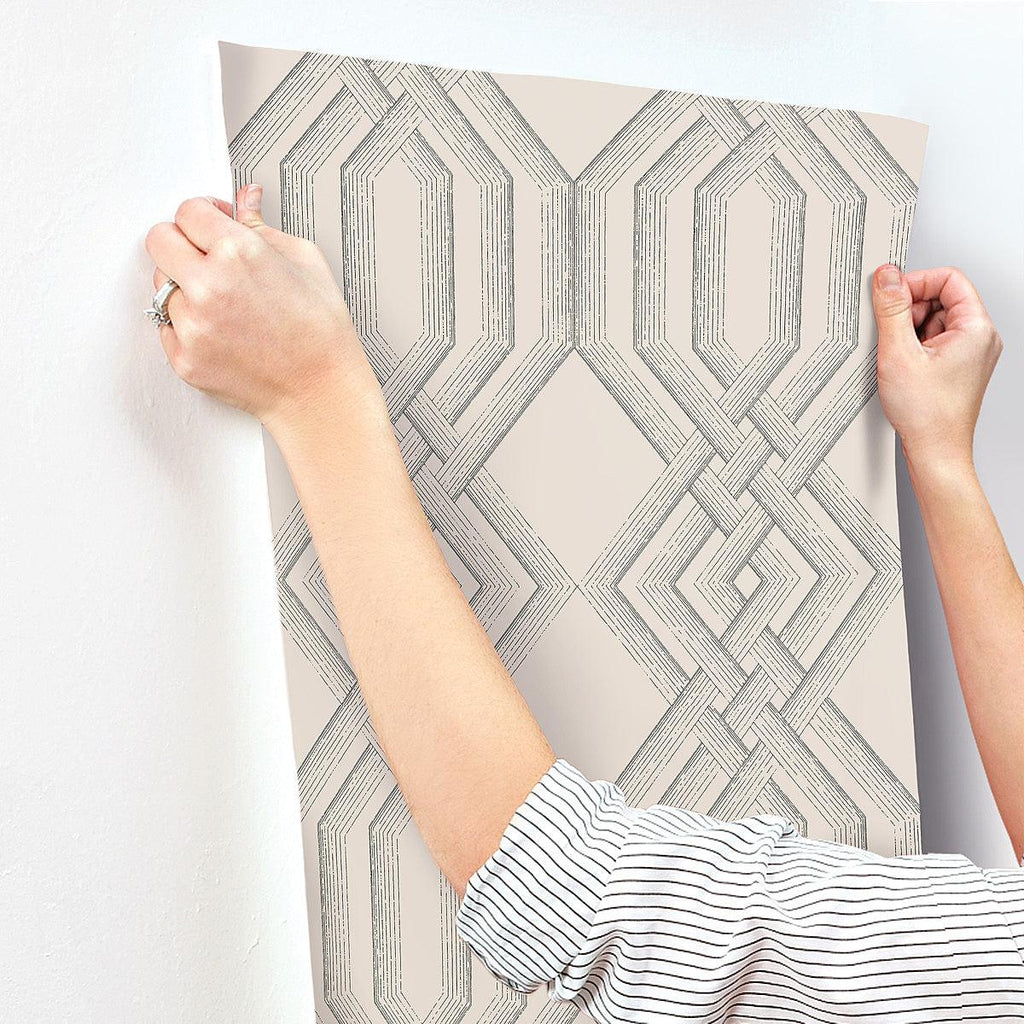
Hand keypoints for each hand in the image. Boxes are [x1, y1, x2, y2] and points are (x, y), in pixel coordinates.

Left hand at [144, 183, 378, 434]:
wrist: (321, 392)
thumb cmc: (321, 333)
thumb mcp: (305, 262)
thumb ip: (263, 226)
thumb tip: (245, 200)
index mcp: (239, 253)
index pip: (187, 211)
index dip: (202, 215)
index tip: (211, 224)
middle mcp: (209, 287)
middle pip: (159, 240)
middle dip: (181, 242)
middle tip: (205, 257)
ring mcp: (193, 326)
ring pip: (161, 286)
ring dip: (184, 287)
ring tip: (223, 303)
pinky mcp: (185, 358)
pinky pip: (167, 326)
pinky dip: (187, 325)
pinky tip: (222, 330)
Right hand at [871, 263, 1002, 469]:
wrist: (935, 452)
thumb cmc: (927, 414)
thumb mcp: (899, 353)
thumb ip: (892, 309)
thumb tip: (887, 277)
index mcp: (976, 328)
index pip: (949, 279)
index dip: (916, 282)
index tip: (891, 294)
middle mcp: (979, 338)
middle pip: (941, 299)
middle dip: (910, 310)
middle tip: (891, 332)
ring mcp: (970, 354)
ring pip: (935, 321)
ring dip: (909, 331)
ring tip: (899, 357)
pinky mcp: (957, 367)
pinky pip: (934, 341)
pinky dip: (913, 348)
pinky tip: (903, 367)